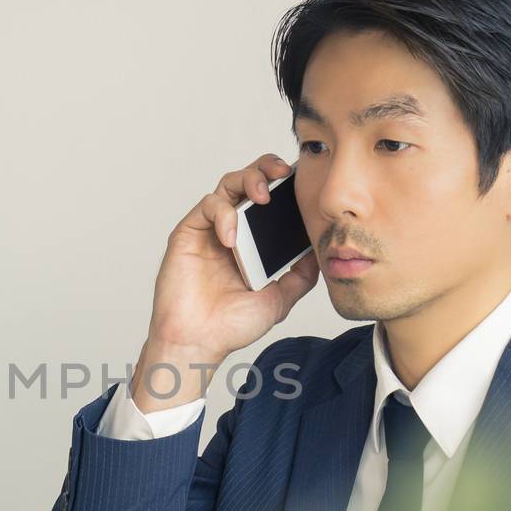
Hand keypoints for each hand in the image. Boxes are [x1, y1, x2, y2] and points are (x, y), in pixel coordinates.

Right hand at [130, 155, 319, 412]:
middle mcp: (231, 229)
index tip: (304, 180)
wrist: (200, 342)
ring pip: (228, 185)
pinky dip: (223, 215)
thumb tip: (322, 251)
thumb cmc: (231, 325)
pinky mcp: (188, 233)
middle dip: (266, 168)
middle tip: (283, 172)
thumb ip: (300, 274)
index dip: (285, 185)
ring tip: (262, 196)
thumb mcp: (280, 297)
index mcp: (253, 241)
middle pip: (248, 181)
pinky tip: (232, 237)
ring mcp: (209, 230)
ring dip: (248, 181)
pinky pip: (208, 207)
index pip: (270, 200)